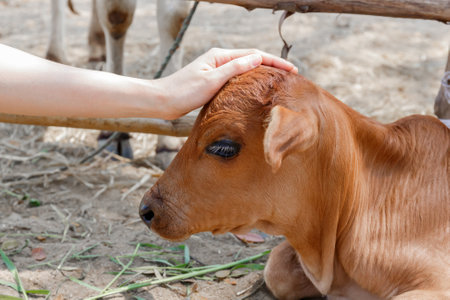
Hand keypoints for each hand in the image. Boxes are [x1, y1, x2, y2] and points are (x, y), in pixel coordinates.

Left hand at [158, 48, 297, 119]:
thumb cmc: (183, 91)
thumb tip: (258, 58)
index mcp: (220, 56)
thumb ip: (234, 68)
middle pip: (252, 60)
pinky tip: (257, 90)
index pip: (254, 55)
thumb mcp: (211, 80)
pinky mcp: (213, 82)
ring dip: (262, 74)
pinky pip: (237, 79)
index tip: (292, 69)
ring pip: (245, 70)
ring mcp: (216, 71)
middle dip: (272, 66)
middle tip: (291, 76)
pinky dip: (250, 82)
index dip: (275, 61)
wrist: (163, 101)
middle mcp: (219, 60)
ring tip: (279, 82)